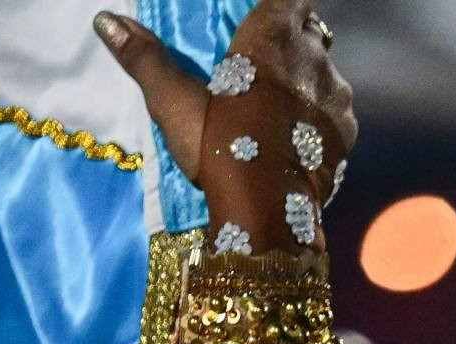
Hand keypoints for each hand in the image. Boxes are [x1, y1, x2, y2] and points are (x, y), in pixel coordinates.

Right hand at [93, 0, 353, 231]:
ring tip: (280, 101)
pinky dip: (320, 114)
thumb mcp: (174, 101)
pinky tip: (298, 132)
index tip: (264, 18)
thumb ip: (145, 58)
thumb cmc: (221, 144)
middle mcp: (315, 60)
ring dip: (308, 78)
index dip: (279, 6)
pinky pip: (337, 110)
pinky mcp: (348, 134)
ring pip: (326, 72)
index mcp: (273, 38)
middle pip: (309, 33)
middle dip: (291, 41)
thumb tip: (107, 20)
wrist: (268, 210)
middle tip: (264, 62)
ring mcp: (338, 98)